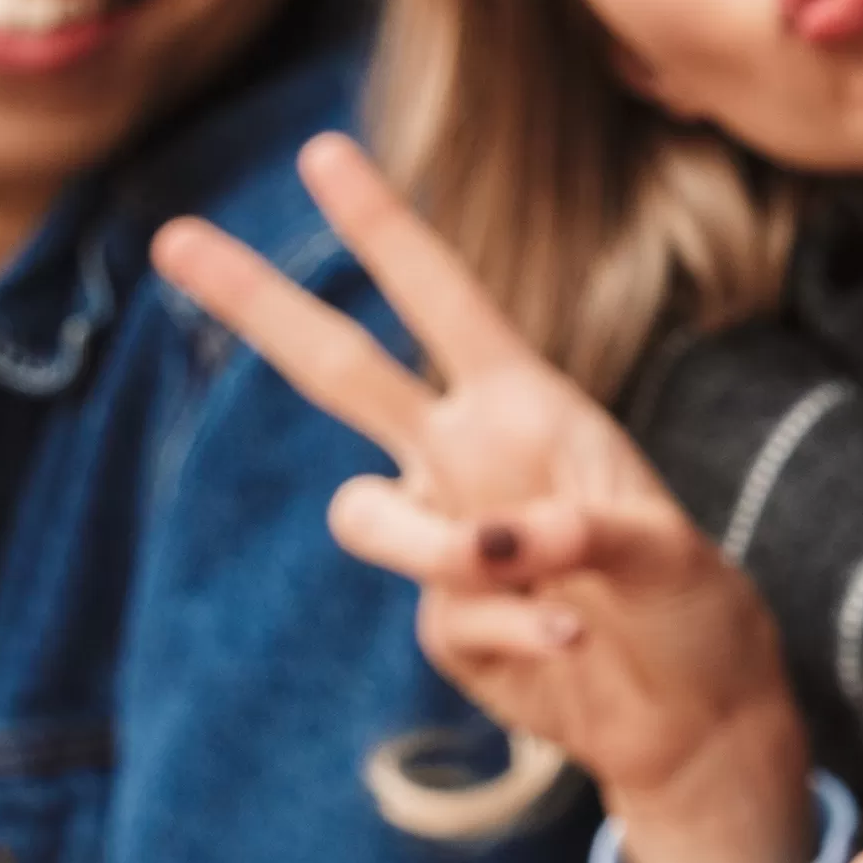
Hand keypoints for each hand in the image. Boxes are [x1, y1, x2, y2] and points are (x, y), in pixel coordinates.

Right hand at [152, 134, 811, 862]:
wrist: (690, 712)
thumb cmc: (690, 606)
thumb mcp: (662, 551)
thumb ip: (579, 532)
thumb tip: (491, 545)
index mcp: (525, 406)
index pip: (442, 302)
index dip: (385, 228)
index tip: (322, 150)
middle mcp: (467, 457)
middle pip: (338, 369)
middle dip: (257, 302)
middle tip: (171, 234)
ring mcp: (443, 538)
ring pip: (366, 517)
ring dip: (437, 546)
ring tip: (540, 579)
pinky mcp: (441, 620)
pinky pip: (444, 612)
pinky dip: (517, 629)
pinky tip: (574, 642)